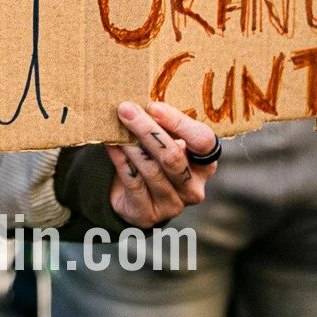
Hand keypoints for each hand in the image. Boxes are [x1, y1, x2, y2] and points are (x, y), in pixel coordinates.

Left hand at [106, 101, 218, 227]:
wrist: (134, 197)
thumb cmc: (153, 157)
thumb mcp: (165, 140)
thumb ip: (162, 125)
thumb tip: (142, 102)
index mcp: (205, 164)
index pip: (203, 142)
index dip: (180, 124)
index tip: (154, 107)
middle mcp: (193, 187)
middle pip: (173, 157)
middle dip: (148, 130)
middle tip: (126, 109)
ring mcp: (173, 204)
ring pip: (151, 170)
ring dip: (131, 144)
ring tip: (117, 124)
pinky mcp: (149, 214)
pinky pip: (133, 182)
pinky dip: (121, 160)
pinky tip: (111, 144)